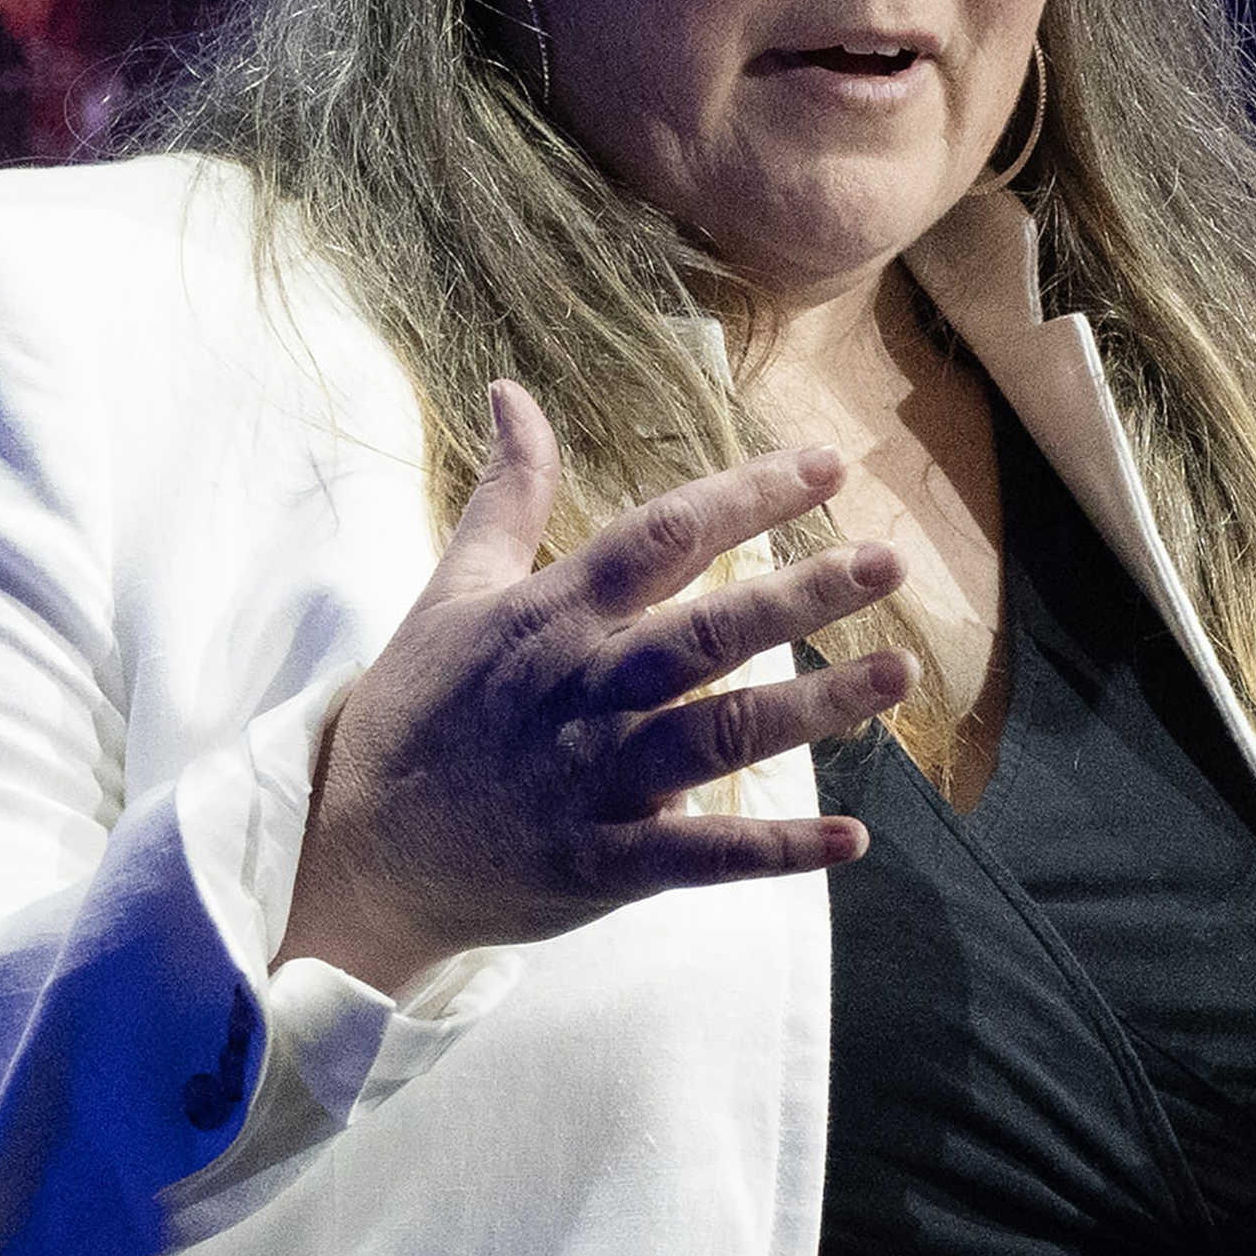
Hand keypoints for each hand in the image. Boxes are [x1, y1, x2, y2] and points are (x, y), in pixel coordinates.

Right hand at [278, 387, 919, 994]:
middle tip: (889, 561)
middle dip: (802, 594)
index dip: (746, 496)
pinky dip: (776, 851)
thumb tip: (513, 392)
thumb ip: (509, 495)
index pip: (662, 537)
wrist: (357, 850)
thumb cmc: (414, 711)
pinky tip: (850, 838)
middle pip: (709, 631)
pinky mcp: (605, 862)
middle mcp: (585, 690)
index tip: (828, 465)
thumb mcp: (452, 590)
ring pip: (721, 734)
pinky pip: (703, 857)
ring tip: (898, 674)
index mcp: (553, 616)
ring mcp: (598, 779)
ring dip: (814, 706)